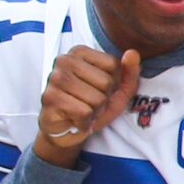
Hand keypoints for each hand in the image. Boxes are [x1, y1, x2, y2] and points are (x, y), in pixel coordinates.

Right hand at [33, 45, 139, 167]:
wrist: (67, 130)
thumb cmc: (91, 106)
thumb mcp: (117, 91)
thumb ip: (129, 72)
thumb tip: (133, 53)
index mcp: (79, 53)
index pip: (114, 64)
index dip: (114, 84)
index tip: (98, 90)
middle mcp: (64, 60)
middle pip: (106, 82)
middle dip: (104, 99)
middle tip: (90, 103)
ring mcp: (55, 78)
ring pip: (97, 99)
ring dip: (95, 112)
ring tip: (83, 111)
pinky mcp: (51, 98)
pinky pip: (85, 113)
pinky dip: (85, 122)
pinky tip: (75, 119)